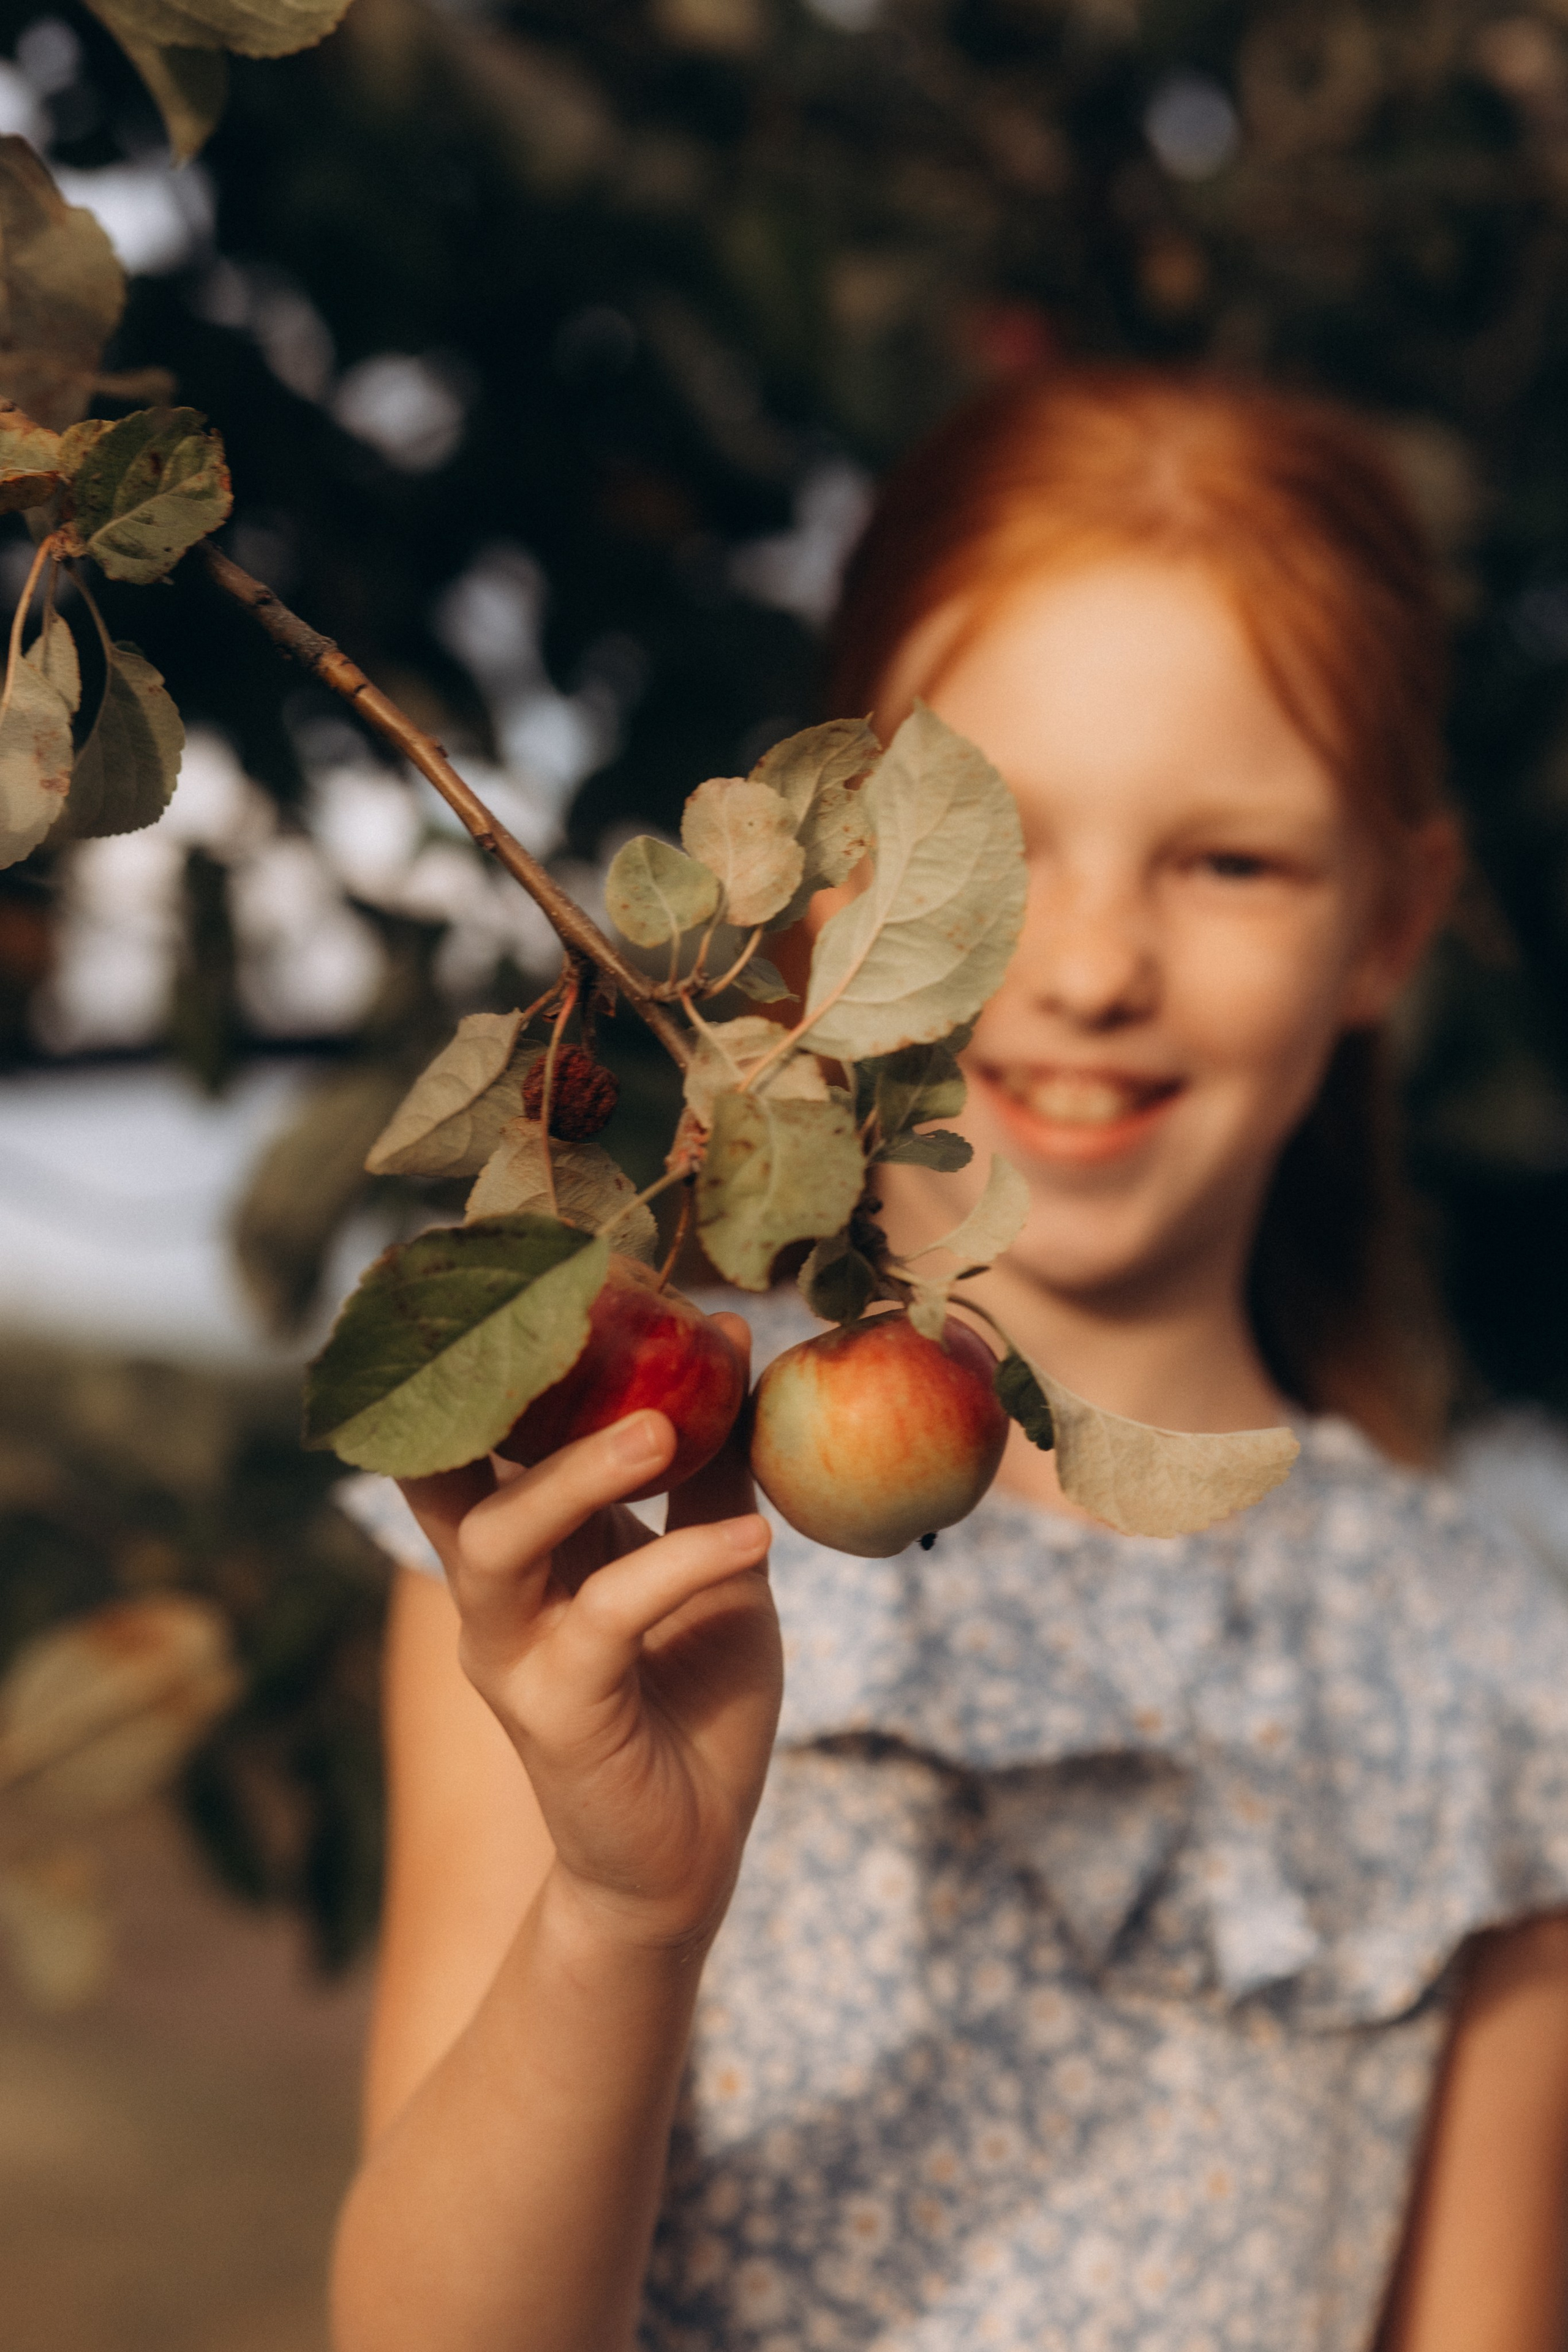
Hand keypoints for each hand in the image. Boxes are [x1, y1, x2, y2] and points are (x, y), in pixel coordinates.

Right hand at [396, 1316, 779, 1949]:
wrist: (692, 1850)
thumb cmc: (693, 1697)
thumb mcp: (712, 1559)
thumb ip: (710, 1464)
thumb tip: (729, 1336)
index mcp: (522, 1546)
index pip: (469, 1439)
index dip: (469, 1363)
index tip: (507, 1269)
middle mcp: (495, 1591)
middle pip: (448, 1474)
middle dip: (489, 1396)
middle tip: (573, 1319)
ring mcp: (514, 1654)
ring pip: (500, 1543)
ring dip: (575, 1476)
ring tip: (659, 1429)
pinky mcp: (557, 1713)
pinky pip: (605, 1621)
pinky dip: (679, 1569)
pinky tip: (752, 1542)